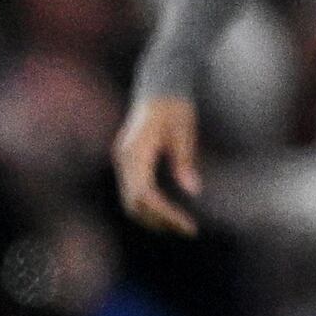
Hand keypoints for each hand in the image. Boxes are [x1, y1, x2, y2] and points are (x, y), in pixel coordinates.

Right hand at [111, 90, 202, 234]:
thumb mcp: (185, 131)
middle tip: (188, 230)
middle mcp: (123, 158)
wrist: (159, 85)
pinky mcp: (126, 161)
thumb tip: (193, 190)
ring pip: (130, 201)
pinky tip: (169, 212)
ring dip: (152, 217)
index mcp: (136, 150)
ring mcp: (122, 160)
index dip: (165, 214)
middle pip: (134, 203)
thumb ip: (185, 160)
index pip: (145, 194)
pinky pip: (132, 191)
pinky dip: (148, 206)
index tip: (187, 225)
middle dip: (159, 220)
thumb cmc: (175, 106)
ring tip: (180, 226)